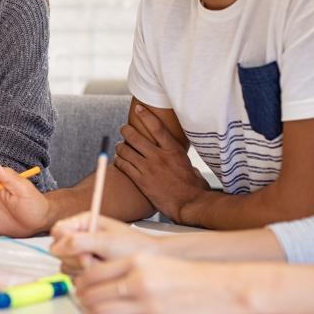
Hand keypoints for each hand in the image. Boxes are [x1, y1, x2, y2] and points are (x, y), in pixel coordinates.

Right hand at [50, 213, 158, 276]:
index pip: (57, 232)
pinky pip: (74, 276)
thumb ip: (79, 242)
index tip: (81, 249)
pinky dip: (87, 277)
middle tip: (94, 258)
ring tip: (102, 265)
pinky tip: (102, 272)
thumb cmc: (134, 247)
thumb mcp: (106, 242)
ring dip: (82, 269)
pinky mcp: (86, 269)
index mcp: (83, 222)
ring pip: (66, 265)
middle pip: (59, 250)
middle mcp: (81, 237)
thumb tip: (56, 247)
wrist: (151, 261)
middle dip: (76, 258)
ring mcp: (82, 254)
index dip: (64, 242)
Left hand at [75, 254, 244, 313]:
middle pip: (93, 296)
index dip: (82, 284)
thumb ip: (125, 269)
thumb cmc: (189, 276)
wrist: (222, 288)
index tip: (81, 289)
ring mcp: (147, 306)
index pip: (92, 274)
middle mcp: (138, 282)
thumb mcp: (153, 263)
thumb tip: (97, 280)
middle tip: (84, 305)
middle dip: (84, 303)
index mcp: (135, 262)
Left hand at [114, 106, 209, 223]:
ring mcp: (148, 168)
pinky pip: (123, 166)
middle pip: (135, 137)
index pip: (156, 128)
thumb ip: (181, 160)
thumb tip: (182, 161)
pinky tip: (119, 161)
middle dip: (126, 130)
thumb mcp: (191, 167)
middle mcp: (159, 157)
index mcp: (173, 150)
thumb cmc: (194, 188)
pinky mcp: (141, 180)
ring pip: (125, 150)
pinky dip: (119, 161)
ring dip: (120, 147)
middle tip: (124, 129)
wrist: (189, 204)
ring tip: (120, 147)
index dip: (145, 116)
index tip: (138, 108)